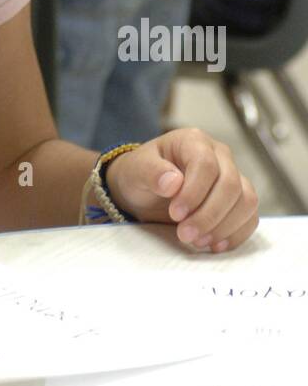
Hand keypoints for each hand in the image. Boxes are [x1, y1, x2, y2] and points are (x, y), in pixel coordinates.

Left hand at [105, 128, 259, 251]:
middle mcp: (219, 154)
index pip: (205, 165)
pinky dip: (236, 234)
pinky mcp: (239, 198)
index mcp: (193, 141)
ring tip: (197, 241)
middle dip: (209, 215)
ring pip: (246, 201)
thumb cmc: (141, 175)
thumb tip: (173, 182)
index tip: (175, 214)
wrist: (146, 188)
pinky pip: (250, 216)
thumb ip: (151, 172)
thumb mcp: (136, 170)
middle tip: (185, 235)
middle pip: (230, 184)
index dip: (194, 193)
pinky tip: (214, 245)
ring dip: (224, 226)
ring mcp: (233, 175)